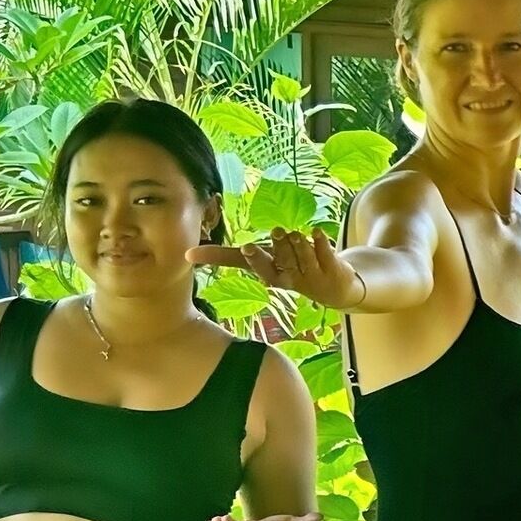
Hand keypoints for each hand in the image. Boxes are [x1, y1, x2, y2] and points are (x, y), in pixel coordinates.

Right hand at [195, 229, 357, 309]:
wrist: (333, 289)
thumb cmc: (287, 269)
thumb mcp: (258, 263)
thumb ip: (226, 257)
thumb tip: (187, 255)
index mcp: (272, 277)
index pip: (261, 270)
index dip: (256, 259)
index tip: (249, 247)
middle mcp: (292, 279)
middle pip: (284, 260)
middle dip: (280, 246)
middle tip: (277, 231)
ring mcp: (314, 276)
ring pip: (305, 256)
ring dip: (300, 242)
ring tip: (296, 233)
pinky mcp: (332, 269)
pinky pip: (326, 253)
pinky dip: (321, 242)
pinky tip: (317, 231)